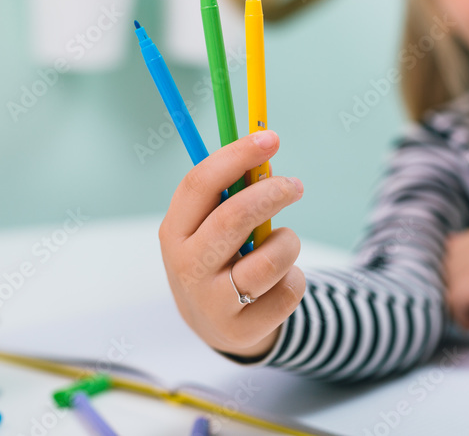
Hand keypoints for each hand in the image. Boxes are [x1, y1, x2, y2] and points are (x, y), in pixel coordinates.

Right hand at [158, 130, 305, 358]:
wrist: (216, 324)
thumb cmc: (219, 256)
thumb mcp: (210, 225)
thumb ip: (232, 191)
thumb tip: (266, 148)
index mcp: (173, 231)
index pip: (199, 184)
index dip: (236, 155)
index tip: (270, 137)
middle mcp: (186, 266)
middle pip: (233, 217)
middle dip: (272, 193)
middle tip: (294, 186)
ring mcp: (212, 302)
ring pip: (270, 259)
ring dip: (288, 241)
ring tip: (284, 242)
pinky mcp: (241, 330)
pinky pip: (288, 290)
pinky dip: (295, 277)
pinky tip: (280, 280)